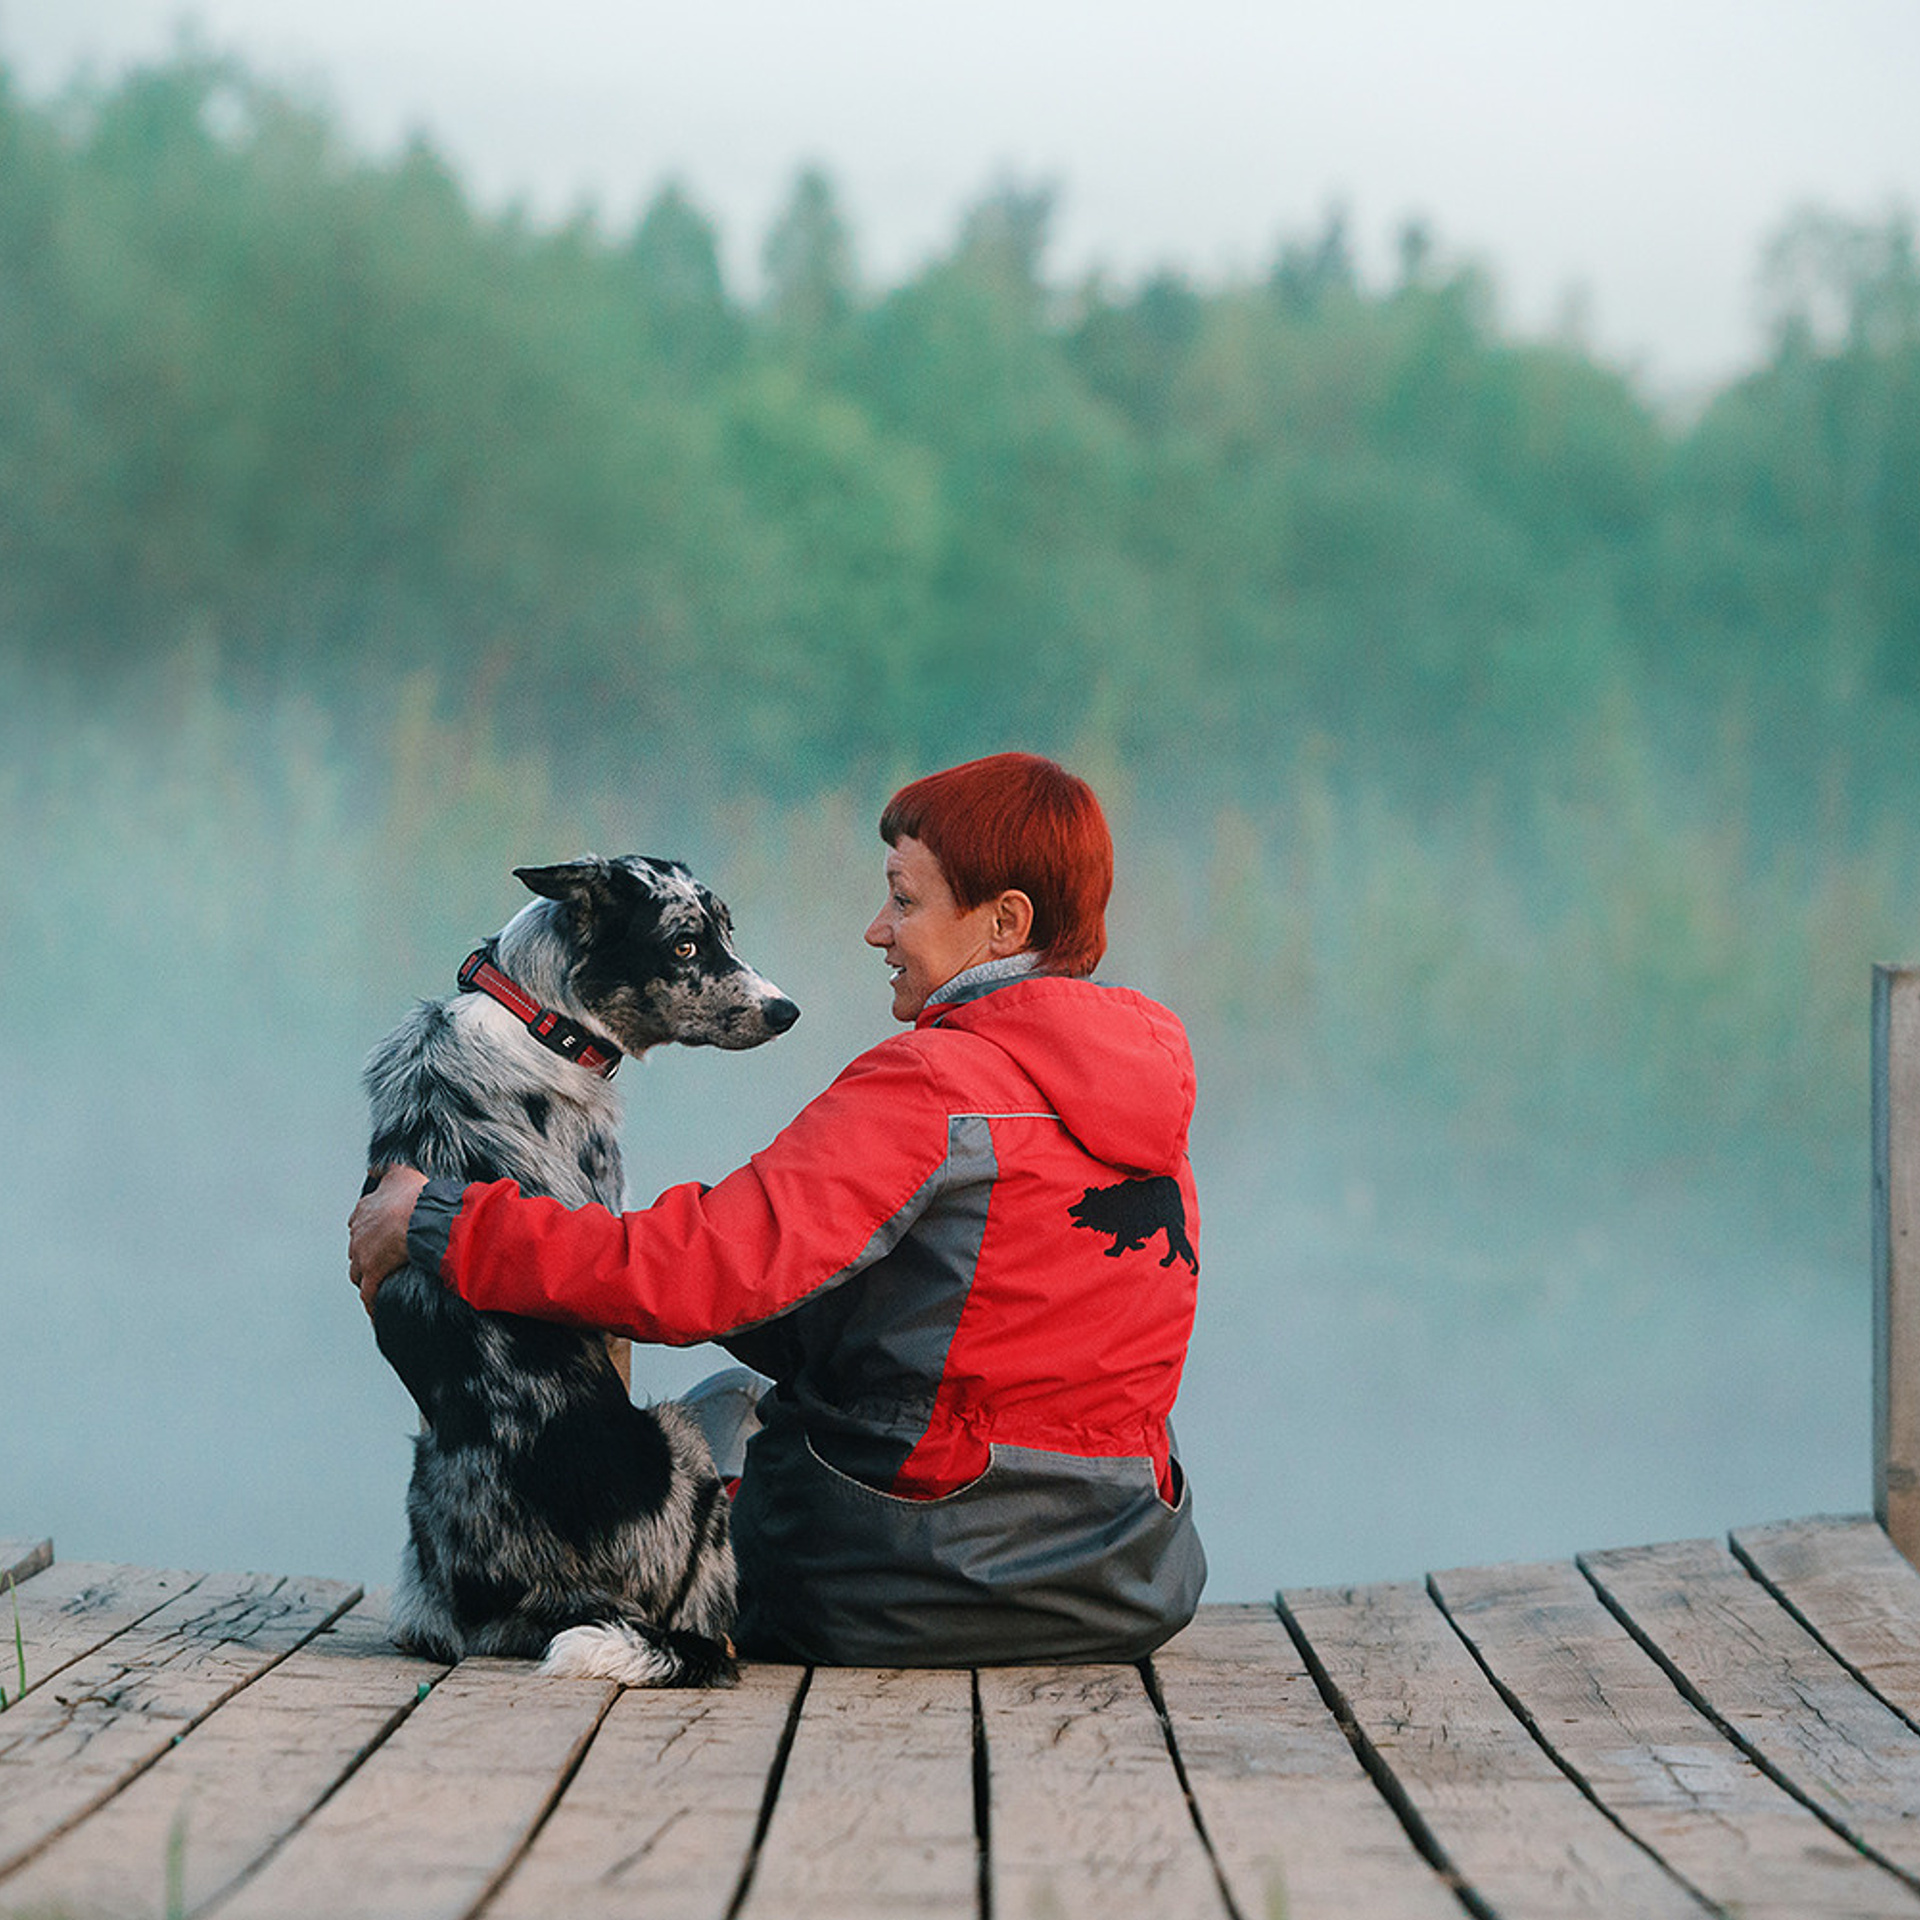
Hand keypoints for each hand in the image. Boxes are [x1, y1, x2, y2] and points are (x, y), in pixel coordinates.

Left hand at [349, 1164, 429, 1315]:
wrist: (420, 1217)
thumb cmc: (414, 1195)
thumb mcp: (399, 1171)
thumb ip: (386, 1168)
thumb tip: (375, 1167)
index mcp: (363, 1211)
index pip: (358, 1221)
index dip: (369, 1229)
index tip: (378, 1233)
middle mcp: (358, 1234)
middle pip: (356, 1249)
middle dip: (365, 1255)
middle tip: (379, 1260)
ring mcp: (363, 1256)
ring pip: (358, 1272)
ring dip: (366, 1278)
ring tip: (375, 1284)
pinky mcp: (373, 1275)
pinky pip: (369, 1294)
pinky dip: (372, 1302)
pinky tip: (376, 1310)